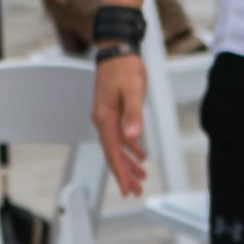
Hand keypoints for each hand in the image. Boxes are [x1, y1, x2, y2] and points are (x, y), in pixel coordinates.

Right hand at [92, 52, 147, 195]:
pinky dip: (130, 148)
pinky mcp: (113, 111)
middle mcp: (103, 120)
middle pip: (113, 154)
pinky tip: (139, 155)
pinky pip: (120, 136)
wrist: (116, 51)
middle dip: (124, 174)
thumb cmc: (124, 69)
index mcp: (105, 119)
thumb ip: (133, 115)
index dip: (120, 173)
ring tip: (140, 178)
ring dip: (128, 163)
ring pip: (117, 147)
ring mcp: (107, 116)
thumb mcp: (132, 91)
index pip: (112, 152)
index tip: (127, 189)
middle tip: (134, 191)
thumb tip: (132, 137)